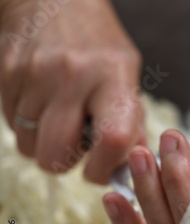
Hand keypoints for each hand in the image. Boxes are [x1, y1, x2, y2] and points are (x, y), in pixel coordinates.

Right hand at [0, 0, 144, 183]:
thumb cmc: (97, 41)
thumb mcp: (127, 72)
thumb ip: (131, 119)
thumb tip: (130, 162)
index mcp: (112, 77)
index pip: (113, 139)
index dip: (105, 168)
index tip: (102, 169)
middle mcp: (72, 77)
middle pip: (56, 155)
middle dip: (66, 163)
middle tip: (76, 147)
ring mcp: (34, 76)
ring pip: (28, 147)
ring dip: (44, 144)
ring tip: (60, 118)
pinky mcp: (6, 76)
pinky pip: (12, 126)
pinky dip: (28, 125)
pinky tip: (43, 104)